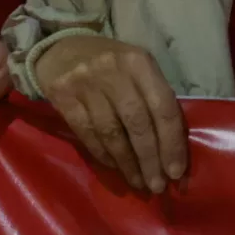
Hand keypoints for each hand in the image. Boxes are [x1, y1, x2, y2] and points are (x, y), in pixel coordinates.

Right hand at [34, 34, 187, 193]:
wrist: (59, 49)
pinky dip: (103, 154)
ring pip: (112, 132)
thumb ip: (153, 99)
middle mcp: (114, 70)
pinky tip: (113, 166)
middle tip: (156, 185)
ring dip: (127, 163)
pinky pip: (87, 133)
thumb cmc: (108, 65)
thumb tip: (171, 149)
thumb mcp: (136, 70)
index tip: (175, 172)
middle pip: (138, 123)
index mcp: (139, 62)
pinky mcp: (63, 95)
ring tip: (138, 182)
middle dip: (150, 159)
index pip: (163, 107)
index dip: (171, 143)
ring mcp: (86, 82)